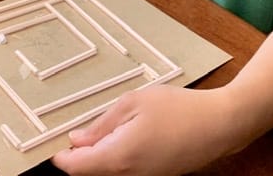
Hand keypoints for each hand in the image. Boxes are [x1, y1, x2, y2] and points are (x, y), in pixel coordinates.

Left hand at [52, 84, 233, 175]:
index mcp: (118, 157)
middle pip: (91, 173)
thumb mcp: (134, 103)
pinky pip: (126, 173)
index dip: (61, 157)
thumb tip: (76, 139)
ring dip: (100, 156)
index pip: (76, 169)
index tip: (55, 145)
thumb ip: (102, 124)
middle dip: (81, 156)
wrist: (218, 125)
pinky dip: (117, 158)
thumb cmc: (178, 109)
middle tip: (79, 131)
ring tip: (106, 129)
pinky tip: (126, 137)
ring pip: (108, 173)